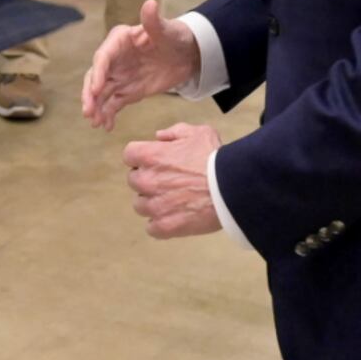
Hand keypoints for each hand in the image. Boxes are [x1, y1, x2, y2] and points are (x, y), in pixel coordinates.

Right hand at [83, 0, 200, 129]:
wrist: (188, 55)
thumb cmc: (176, 37)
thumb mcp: (167, 30)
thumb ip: (154, 21)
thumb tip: (149, 4)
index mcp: (119, 40)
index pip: (103, 57)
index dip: (97, 73)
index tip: (96, 89)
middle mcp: (114, 59)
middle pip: (95, 77)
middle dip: (90, 94)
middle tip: (88, 111)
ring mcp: (119, 76)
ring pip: (101, 93)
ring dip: (96, 107)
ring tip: (96, 123)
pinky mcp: (127, 91)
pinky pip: (113, 104)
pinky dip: (108, 115)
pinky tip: (107, 127)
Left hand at [124, 123, 223, 238]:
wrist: (230, 189)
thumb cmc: (214, 158)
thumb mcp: (199, 133)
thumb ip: (175, 132)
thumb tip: (159, 137)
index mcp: (151, 156)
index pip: (129, 154)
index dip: (141, 157)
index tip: (153, 160)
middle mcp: (147, 181)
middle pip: (133, 180)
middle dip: (147, 179)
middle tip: (167, 180)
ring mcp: (154, 206)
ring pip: (140, 205)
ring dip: (152, 202)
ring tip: (171, 201)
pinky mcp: (163, 226)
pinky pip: (151, 228)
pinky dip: (160, 224)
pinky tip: (174, 217)